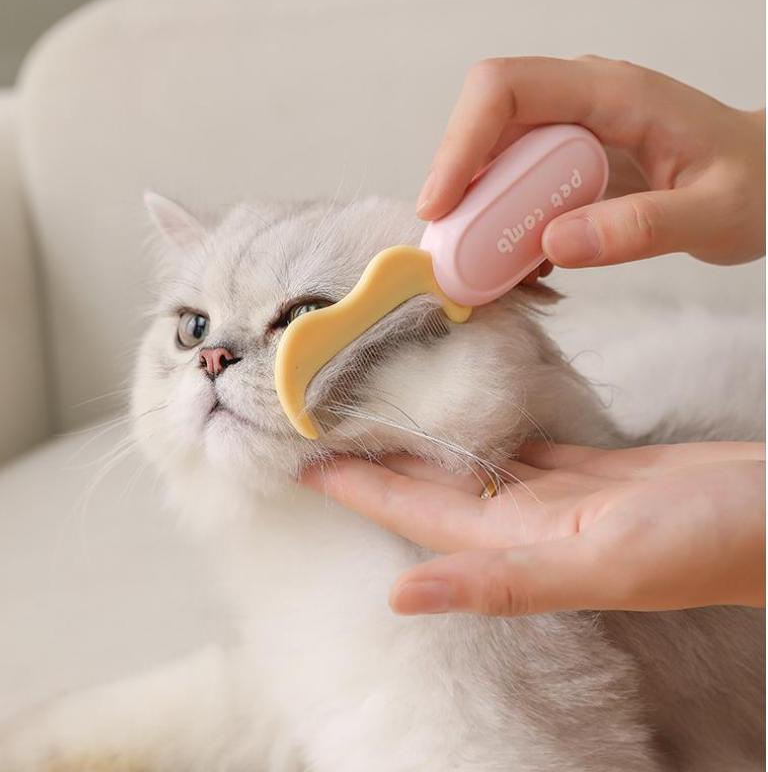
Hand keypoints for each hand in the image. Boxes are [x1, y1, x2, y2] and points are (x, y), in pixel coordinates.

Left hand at [301, 442, 764, 616]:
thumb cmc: (705, 543)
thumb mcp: (602, 565)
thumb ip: (503, 583)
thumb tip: (402, 598)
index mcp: (517, 544)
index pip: (414, 511)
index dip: (358, 487)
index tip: (303, 462)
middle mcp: (527, 523)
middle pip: (431, 487)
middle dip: (377, 459)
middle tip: (327, 423)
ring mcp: (558, 497)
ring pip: (470, 467)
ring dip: (424, 444)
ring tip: (383, 412)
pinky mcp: (590, 471)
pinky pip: (519, 447)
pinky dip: (485, 429)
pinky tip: (469, 412)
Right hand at [417, 56, 764, 269]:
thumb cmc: (755, 185)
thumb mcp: (714, 213)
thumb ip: (641, 227)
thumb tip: (554, 245)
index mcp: (612, 93)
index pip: (506, 89)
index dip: (460, 142)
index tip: (441, 206)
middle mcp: (580, 104)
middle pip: (486, 129)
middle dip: (459, 192)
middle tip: (454, 255)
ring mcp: (571, 135)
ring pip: (495, 164)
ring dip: (479, 219)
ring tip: (489, 273)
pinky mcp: (568, 167)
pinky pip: (516, 191)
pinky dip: (505, 233)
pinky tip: (523, 270)